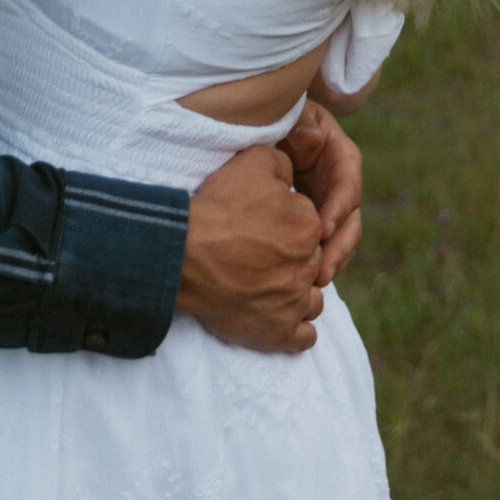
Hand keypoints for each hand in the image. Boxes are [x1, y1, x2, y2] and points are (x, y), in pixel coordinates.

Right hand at [177, 144, 325, 353]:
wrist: (185, 253)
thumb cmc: (218, 207)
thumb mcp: (253, 162)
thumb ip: (283, 164)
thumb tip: (293, 174)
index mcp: (309, 226)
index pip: (309, 223)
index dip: (287, 221)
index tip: (263, 222)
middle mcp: (309, 267)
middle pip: (311, 261)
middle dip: (293, 258)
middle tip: (262, 253)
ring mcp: (295, 303)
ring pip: (313, 300)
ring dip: (299, 293)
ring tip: (272, 285)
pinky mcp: (278, 333)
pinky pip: (305, 337)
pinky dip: (296, 328)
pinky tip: (280, 316)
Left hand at [280, 102, 361, 288]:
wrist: (257, 129)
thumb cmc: (276, 118)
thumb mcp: (291, 116)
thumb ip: (302, 125)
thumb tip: (313, 138)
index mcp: (339, 156)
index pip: (348, 185)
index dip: (339, 207)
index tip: (322, 229)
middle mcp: (339, 183)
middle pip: (351, 219)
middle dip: (340, 246)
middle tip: (322, 270)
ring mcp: (328, 203)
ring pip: (341, 237)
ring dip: (333, 260)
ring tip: (317, 280)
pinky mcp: (313, 218)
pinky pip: (323, 243)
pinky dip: (319, 260)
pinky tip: (306, 279)